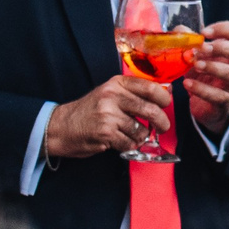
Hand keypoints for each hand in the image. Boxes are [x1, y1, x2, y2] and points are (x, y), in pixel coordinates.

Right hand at [45, 72, 173, 157]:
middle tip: (162, 127)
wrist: (62, 126)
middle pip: (151, 110)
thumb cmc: (91, 111)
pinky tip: (119, 141)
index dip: (165, 98)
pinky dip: (129, 146)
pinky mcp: (106, 133)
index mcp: (117, 83)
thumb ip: (134, 93)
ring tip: (129, 134)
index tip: (165, 105)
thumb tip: (166, 95)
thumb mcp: (110, 93)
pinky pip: (130, 143)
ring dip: (141, 137)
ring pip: (142, 130)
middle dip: (162, 123)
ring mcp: (108, 114)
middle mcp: (112, 96)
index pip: (151, 88)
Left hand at [185, 20, 228, 135]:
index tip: (205, 33)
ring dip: (215, 67)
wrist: (202, 103)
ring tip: (196, 65)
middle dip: (224, 47)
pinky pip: (219, 96)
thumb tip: (181, 30)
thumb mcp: (192, 53)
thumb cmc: (200, 73)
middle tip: (203, 49)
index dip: (226, 28)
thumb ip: (187, 39)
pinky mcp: (224, 101)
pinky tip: (187, 84)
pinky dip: (202, 89)